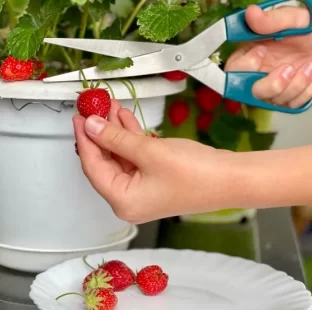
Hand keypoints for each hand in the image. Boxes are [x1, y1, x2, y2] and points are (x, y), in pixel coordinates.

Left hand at [72, 101, 234, 223]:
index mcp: (122, 201)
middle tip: (91, 109)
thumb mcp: (148, 151)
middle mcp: (129, 200)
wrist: (233, 179)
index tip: (79, 118)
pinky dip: (129, 138)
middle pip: (104, 162)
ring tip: (108, 107)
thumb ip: (115, 138)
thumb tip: (91, 126)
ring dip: (114, 131)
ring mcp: (142, 190)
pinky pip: (134, 158)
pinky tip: (124, 118)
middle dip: (99, 133)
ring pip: (119, 157)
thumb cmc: (196, 172)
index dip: (84, 140)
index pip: (92, 168)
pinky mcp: (153, 180)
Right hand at [225, 5, 311, 107]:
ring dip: (296, 84)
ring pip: (272, 99)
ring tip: (311, 66)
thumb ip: (274, 20)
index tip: (262, 51)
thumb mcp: (298, 20)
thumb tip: (251, 13)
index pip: (232, 68)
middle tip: (289, 68)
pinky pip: (290, 105)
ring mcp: (272, 88)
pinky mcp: (287, 99)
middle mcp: (258, 73)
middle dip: (271, 84)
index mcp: (252, 52)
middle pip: (247, 91)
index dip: (243, 65)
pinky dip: (306, 91)